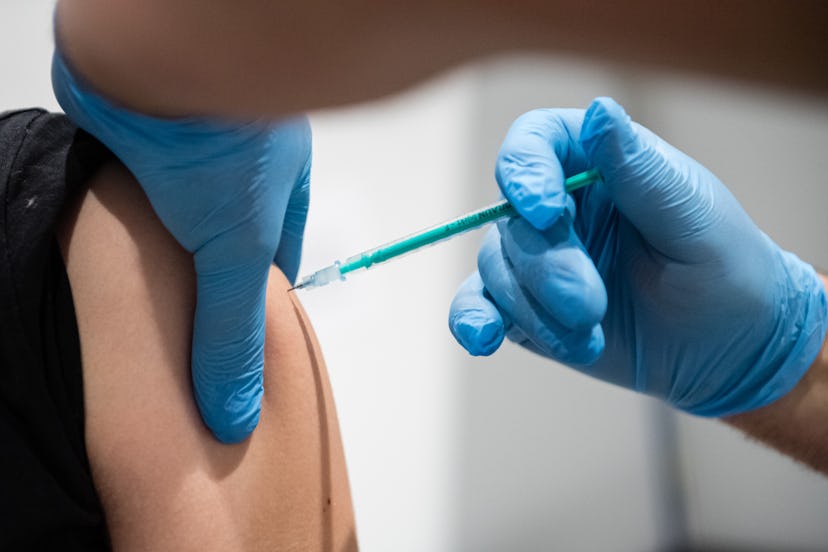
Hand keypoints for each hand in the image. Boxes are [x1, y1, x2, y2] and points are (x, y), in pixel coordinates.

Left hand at [52, 48, 310, 441]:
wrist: (153, 64)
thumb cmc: (224, 139)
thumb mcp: (238, 253)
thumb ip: (232, 333)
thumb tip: (235, 409)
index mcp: (277, 184)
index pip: (273, 256)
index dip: (257, 298)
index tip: (241, 337)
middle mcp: (233, 168)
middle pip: (220, 240)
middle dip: (203, 283)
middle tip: (185, 334)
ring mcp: (183, 153)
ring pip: (171, 220)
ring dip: (156, 254)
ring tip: (143, 306)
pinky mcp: (133, 140)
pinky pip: (128, 196)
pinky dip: (120, 228)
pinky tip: (111, 255)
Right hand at [449, 97, 827, 415]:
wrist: (728, 347)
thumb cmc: (723, 267)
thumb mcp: (692, 216)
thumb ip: (640, 171)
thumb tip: (601, 109)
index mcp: (594, 164)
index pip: (534, 143)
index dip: (525, 171)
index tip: (546, 212)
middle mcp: (557, 206)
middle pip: (513, 220)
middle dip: (546, 268)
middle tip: (589, 306)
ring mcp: (537, 259)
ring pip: (496, 268)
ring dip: (535, 310)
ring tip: (588, 338)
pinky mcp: (526, 308)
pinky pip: (480, 305)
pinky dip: (474, 320)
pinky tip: (484, 340)